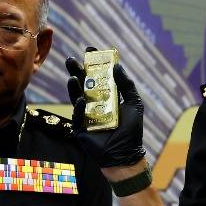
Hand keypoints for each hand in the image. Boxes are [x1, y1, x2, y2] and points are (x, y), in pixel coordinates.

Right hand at [66, 50, 145, 167]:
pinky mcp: (80, 128)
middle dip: (77, 71)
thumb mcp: (134, 104)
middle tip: (71, 59)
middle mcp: (95, 104)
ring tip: (72, 75)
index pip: (98, 77)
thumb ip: (126, 85)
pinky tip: (81, 99)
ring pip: (77, 97)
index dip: (94, 64)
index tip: (90, 50)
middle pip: (83, 84)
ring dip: (74, 86)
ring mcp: (86, 115)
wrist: (124, 155)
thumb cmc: (131, 130)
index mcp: (107, 97)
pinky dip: (79, 107)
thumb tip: (117, 66)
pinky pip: (78, 116)